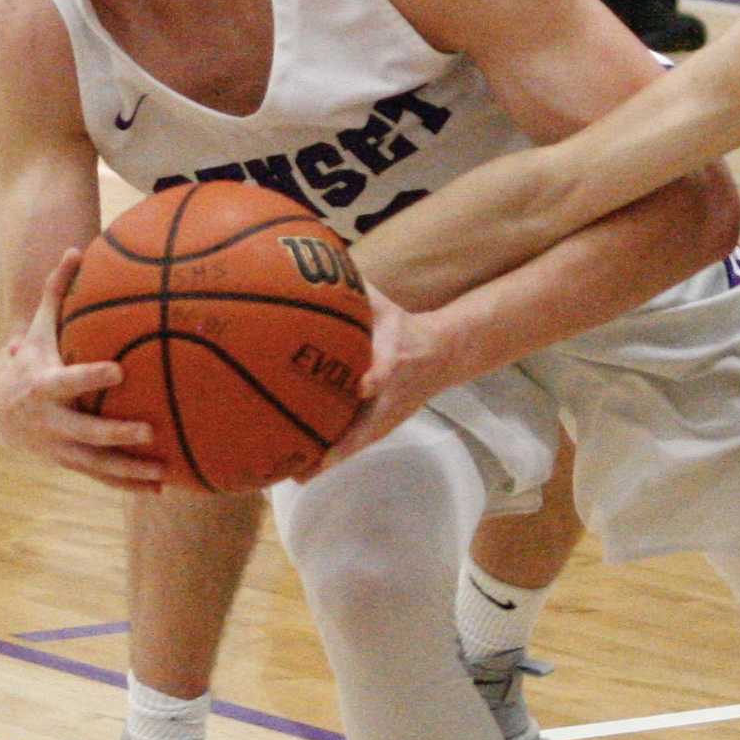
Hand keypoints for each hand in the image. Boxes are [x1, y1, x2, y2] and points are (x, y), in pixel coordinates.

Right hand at [0, 249, 165, 487]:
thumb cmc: (31, 358)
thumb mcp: (40, 327)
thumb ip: (57, 291)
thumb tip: (75, 249)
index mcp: (44, 385)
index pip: (69, 381)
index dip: (91, 377)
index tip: (119, 371)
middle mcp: (50, 421)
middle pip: (85, 431)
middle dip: (115, 433)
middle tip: (149, 430)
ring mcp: (58, 447)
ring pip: (95, 463)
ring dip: (128, 470)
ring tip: (162, 472)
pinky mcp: (68, 463)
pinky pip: (99, 476)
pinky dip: (126, 485)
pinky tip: (159, 488)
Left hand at [308, 288, 455, 473]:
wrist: (444, 355)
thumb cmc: (404, 326)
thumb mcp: (385, 304)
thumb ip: (353, 290)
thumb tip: (313, 265)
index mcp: (395, 358)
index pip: (388, 369)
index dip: (377, 377)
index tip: (363, 386)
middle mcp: (392, 393)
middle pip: (369, 423)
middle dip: (341, 440)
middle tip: (307, 456)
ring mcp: (390, 415)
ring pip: (359, 442)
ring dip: (330, 458)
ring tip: (295, 474)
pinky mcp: (384, 426)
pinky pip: (355, 446)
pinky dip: (330, 459)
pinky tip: (300, 472)